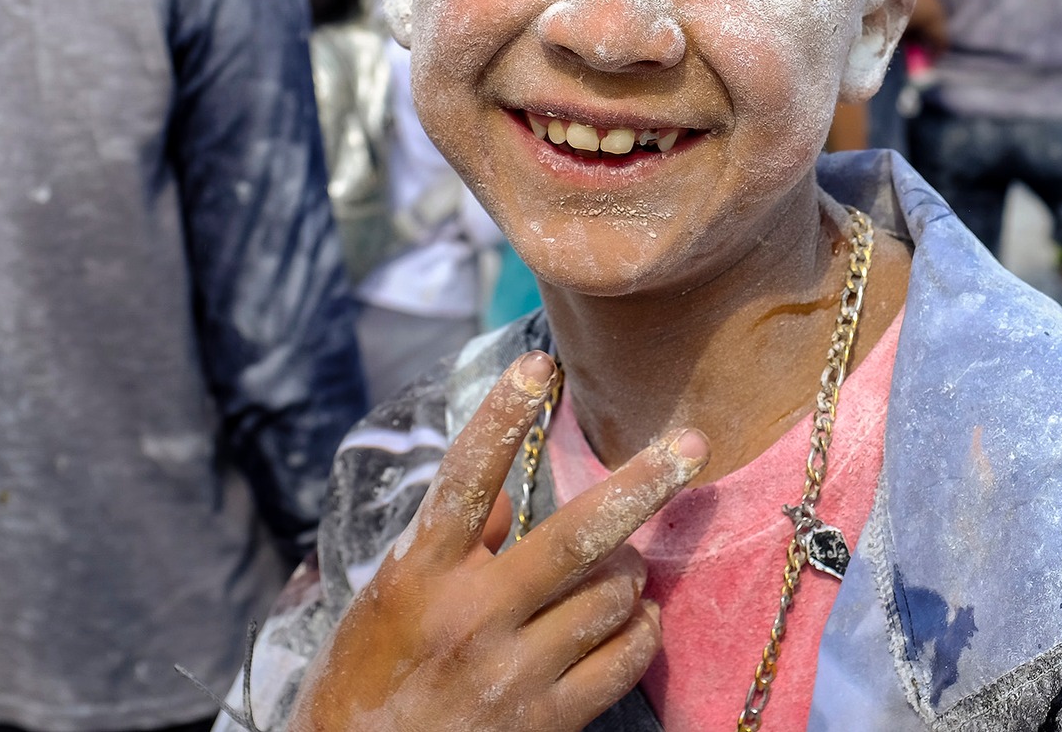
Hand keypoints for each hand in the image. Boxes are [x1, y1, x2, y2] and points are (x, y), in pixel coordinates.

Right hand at [288, 352, 707, 731]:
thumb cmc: (369, 676)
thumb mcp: (387, 599)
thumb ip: (450, 542)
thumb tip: (506, 491)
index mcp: (421, 575)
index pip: (467, 478)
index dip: (502, 416)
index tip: (537, 364)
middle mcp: (471, 617)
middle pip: (577, 534)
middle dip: (645, 481)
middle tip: (692, 442)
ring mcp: (513, 672)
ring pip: (613, 594)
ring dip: (629, 572)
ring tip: (616, 571)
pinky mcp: (547, 720)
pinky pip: (626, 658)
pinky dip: (641, 628)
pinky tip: (634, 618)